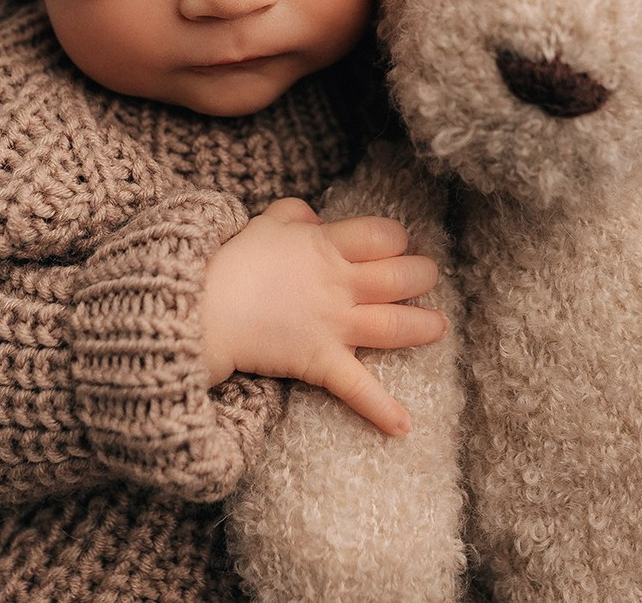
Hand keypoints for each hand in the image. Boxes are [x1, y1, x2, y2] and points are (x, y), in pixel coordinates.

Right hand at [199, 196, 446, 436]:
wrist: (202, 307)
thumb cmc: (233, 262)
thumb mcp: (265, 222)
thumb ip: (295, 214)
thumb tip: (315, 218)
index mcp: (327, 247)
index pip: (383, 235)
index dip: (396, 238)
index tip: (395, 245)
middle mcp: (340, 285)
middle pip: (401, 278)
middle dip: (423, 276)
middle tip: (426, 278)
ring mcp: (334, 325)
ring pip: (395, 327)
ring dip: (424, 328)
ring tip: (440, 326)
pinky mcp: (320, 362)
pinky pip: (358, 387)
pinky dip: (382, 410)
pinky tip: (405, 426)